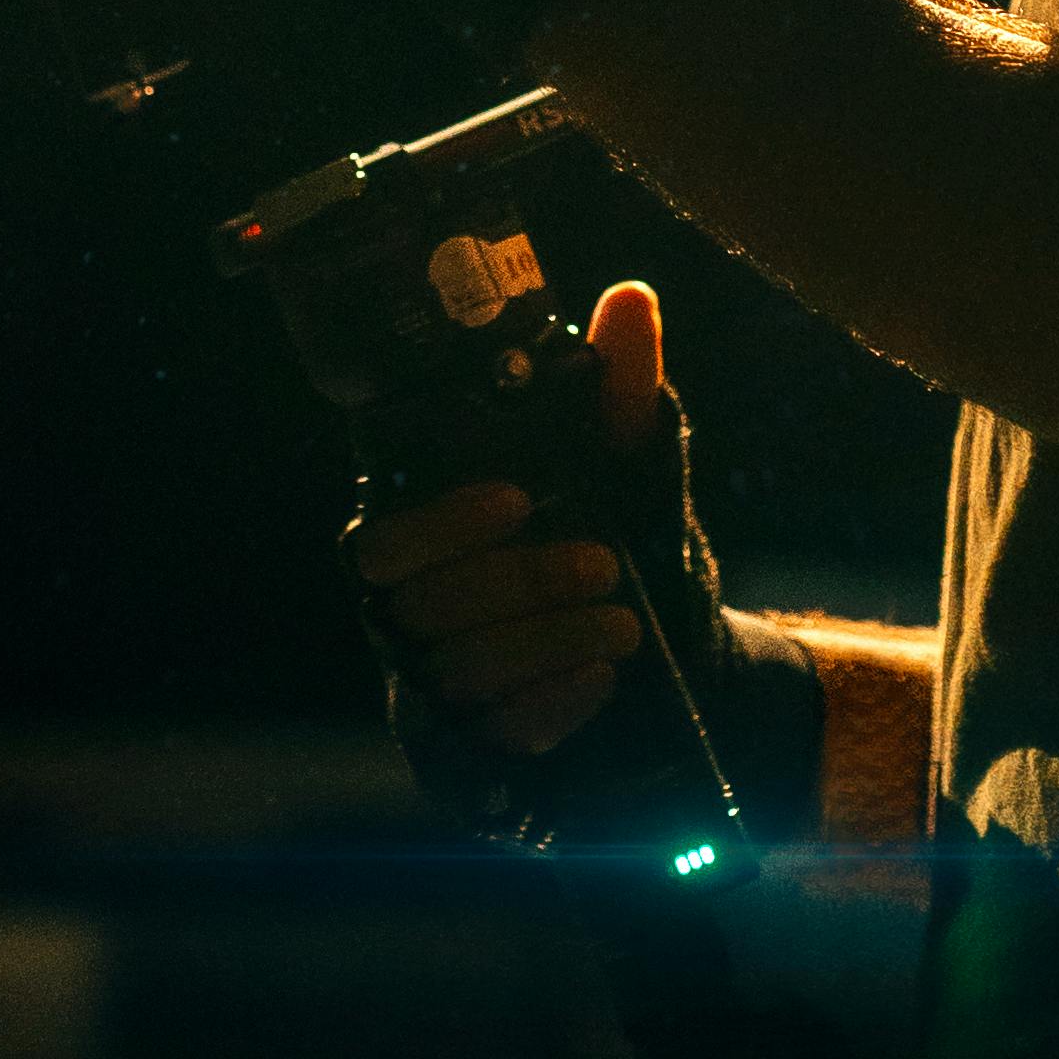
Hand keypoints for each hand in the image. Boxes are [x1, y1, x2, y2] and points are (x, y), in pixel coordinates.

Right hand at [357, 276, 674, 764]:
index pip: (380, 540)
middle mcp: (411, 621)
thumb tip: (630, 301)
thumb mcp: (635, 472)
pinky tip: (599, 679)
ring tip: (622, 625)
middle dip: (516, 583)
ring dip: (545, 642)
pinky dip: (547, 705)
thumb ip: (621, 394)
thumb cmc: (630, 547)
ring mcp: (436, 694)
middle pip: (418, 607)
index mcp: (425, 543)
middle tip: (603, 563)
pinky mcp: (472, 757)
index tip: (517, 499)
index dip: (438, 522)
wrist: (678, 658)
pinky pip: (490, 739)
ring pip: (457, 673)